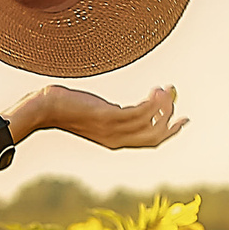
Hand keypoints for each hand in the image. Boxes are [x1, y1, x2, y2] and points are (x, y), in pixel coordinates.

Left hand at [12, 84, 184, 149]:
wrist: (44, 109)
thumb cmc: (68, 108)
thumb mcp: (97, 114)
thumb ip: (113, 115)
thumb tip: (127, 109)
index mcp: (116, 141)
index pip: (150, 141)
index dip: (170, 131)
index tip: (183, 119)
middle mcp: (117, 139)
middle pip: (156, 136)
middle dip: (171, 119)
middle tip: (175, 97)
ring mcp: (112, 130)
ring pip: (151, 123)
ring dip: (164, 105)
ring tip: (165, 88)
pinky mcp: (107, 117)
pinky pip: (140, 112)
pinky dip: (154, 102)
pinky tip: (156, 89)